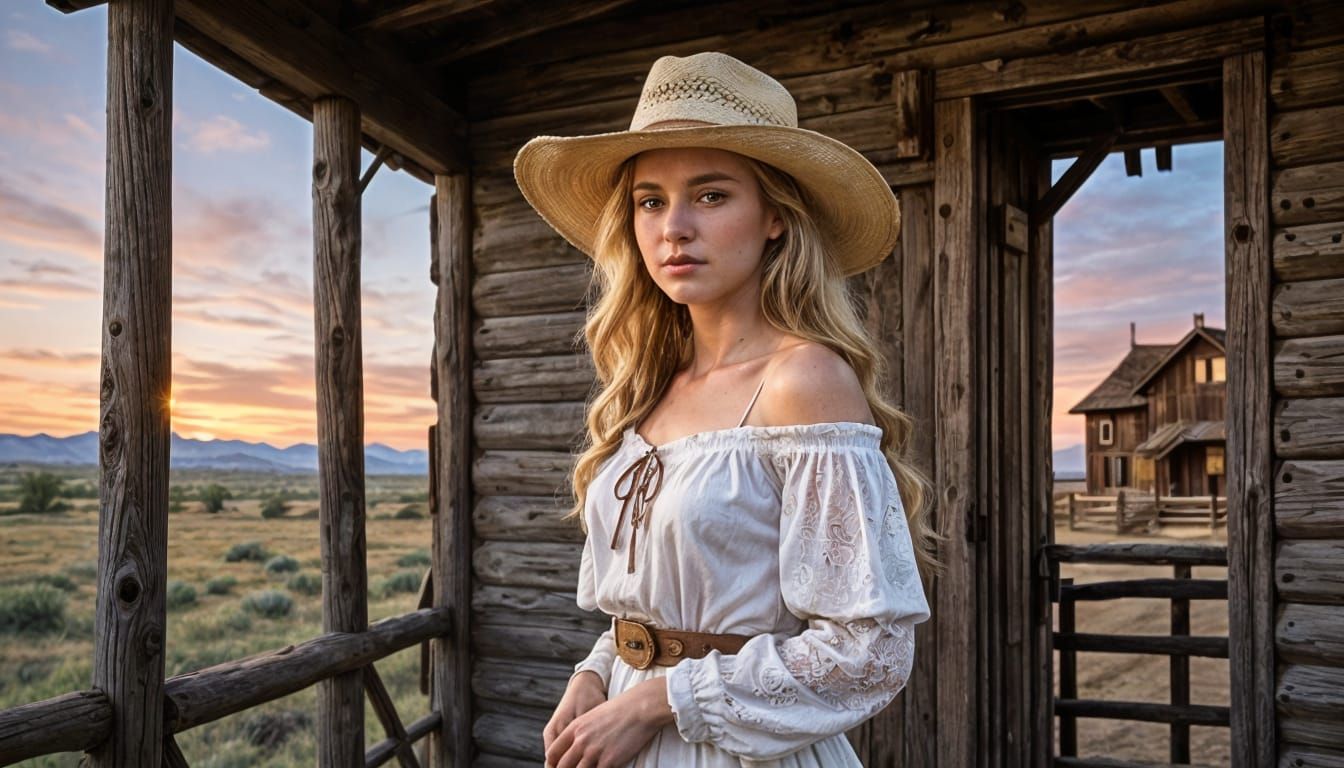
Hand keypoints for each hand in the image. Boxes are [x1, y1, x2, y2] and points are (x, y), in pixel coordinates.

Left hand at [545, 677, 674, 767]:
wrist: (640, 707)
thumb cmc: (621, 709)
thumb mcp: (593, 715)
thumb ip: (581, 731)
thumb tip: (576, 745)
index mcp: (575, 728)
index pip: (553, 753)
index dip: (553, 764)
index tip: (557, 767)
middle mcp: (580, 741)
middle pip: (562, 767)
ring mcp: (594, 752)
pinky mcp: (609, 761)